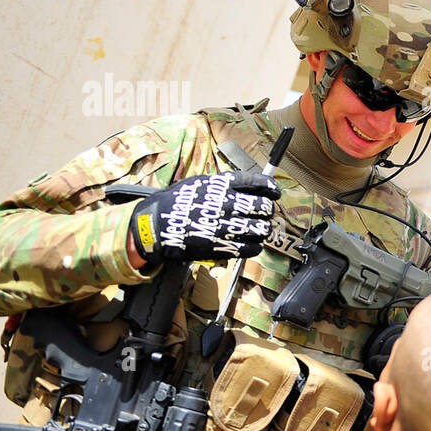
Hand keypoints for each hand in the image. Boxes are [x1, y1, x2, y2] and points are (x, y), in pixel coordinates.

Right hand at [129, 171, 279, 266]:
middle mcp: (225, 204)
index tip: (275, 193)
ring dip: (263, 229)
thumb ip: (225, 185)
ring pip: (261, 229)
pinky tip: (251, 243)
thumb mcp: (200, 183)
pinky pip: (252, 248)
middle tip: (264, 214)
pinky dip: (255, 246)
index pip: (257, 183)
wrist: (155, 226)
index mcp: (221, 186)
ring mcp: (224, 226)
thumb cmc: (177, 202)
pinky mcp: (222, 246)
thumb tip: (250, 186)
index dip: (271, 188)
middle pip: (263, 207)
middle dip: (267, 211)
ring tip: (258, 229)